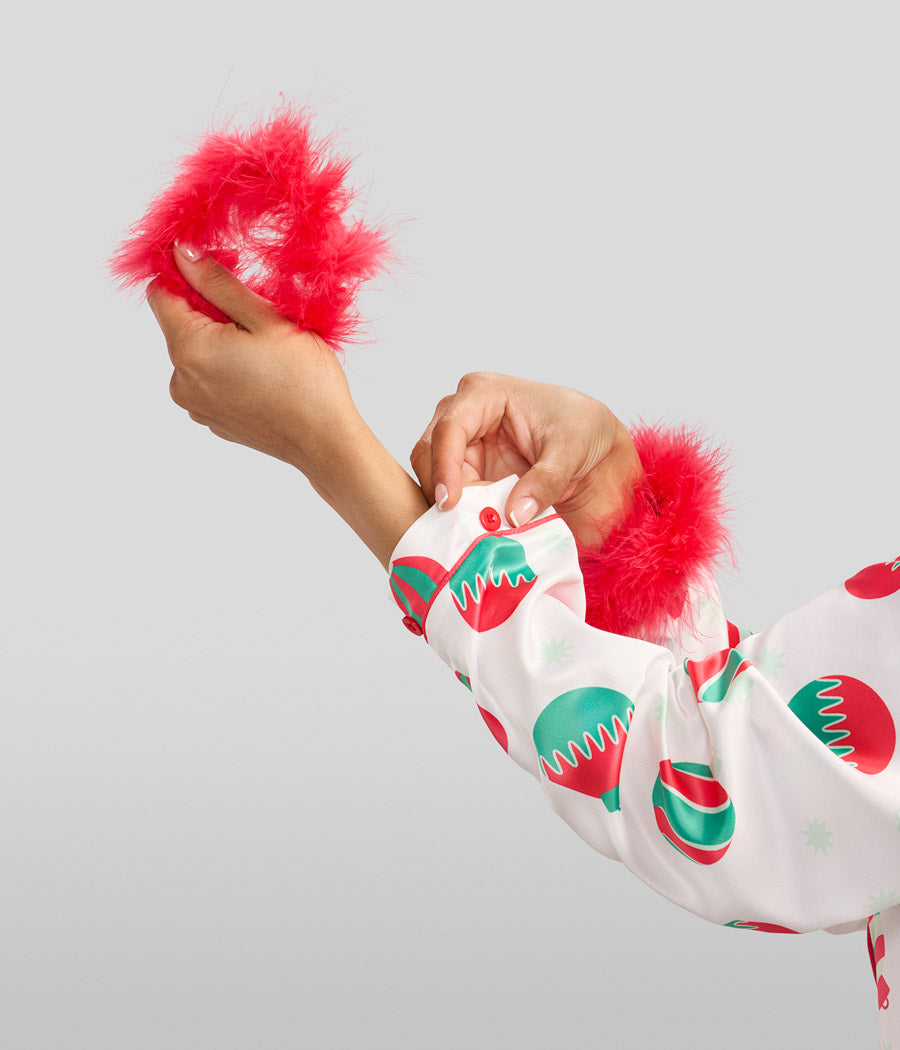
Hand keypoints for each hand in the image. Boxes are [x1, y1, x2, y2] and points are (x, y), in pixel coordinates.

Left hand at [147, 243, 359, 482]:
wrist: (325, 441)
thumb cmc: (305, 380)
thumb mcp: (266, 318)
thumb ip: (218, 283)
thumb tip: (181, 254)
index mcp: (189, 349)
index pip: (161, 294)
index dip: (189, 275)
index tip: (226, 273)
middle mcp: (180, 380)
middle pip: (180, 325)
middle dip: (212, 310)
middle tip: (259, 316)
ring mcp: (194, 404)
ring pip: (196, 353)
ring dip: (221, 341)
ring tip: (266, 352)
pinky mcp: (211, 419)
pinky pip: (208, 380)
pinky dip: (228, 370)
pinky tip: (263, 376)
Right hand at [410, 372, 641, 544]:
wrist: (595, 448)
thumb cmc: (582, 429)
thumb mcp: (571, 451)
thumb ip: (545, 482)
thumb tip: (514, 514)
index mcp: (483, 393)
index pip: (450, 429)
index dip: (444, 466)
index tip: (449, 503)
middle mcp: (462, 416)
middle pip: (429, 454)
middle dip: (443, 491)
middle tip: (466, 525)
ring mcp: (462, 447)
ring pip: (435, 480)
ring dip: (452, 508)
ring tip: (479, 531)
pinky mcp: (467, 474)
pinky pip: (452, 498)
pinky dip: (463, 516)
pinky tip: (481, 531)